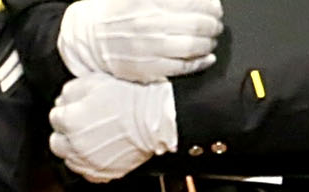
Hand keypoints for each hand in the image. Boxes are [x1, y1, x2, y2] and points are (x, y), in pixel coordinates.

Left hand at [50, 72, 175, 182]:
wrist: (153, 119)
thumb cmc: (128, 100)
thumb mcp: (94, 82)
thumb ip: (70, 91)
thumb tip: (62, 101)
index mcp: (70, 121)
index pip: (54, 118)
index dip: (65, 111)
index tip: (74, 108)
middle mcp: (76, 146)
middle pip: (56, 143)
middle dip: (64, 133)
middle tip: (78, 125)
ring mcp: (90, 163)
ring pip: (69, 160)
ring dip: (75, 150)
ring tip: (90, 139)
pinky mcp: (104, 173)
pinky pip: (87, 173)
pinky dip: (88, 164)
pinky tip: (97, 153)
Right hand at [57, 0, 220, 80]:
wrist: (92, 39)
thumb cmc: (118, 14)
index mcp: (151, 1)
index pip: (195, 1)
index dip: (211, 5)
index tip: (215, 7)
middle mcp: (152, 23)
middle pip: (199, 24)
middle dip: (213, 24)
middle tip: (215, 24)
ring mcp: (152, 48)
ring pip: (194, 46)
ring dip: (208, 43)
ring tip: (209, 40)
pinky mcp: (151, 68)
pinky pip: (184, 67)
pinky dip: (200, 62)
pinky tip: (206, 57)